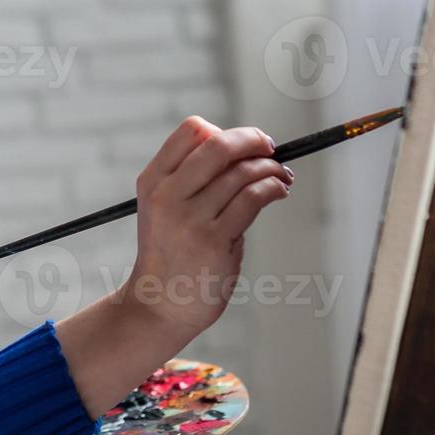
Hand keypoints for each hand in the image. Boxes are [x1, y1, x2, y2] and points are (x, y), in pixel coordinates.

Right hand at [125, 116, 293, 337]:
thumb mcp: (162, 207)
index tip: (242, 144)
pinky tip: (278, 191)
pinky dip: (273, 188)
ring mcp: (191, 219)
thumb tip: (243, 147)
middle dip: (253, 140)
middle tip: (270, 147)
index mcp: (153, 180)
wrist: (159, 304)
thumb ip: (190, 177)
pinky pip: (253, 198)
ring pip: (242, 173)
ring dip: (271, 168)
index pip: (191, 130)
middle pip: (219, 145)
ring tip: (280, 176)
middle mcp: (168, 195)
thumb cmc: (170, 252)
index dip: (224, 131)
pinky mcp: (214, 241)